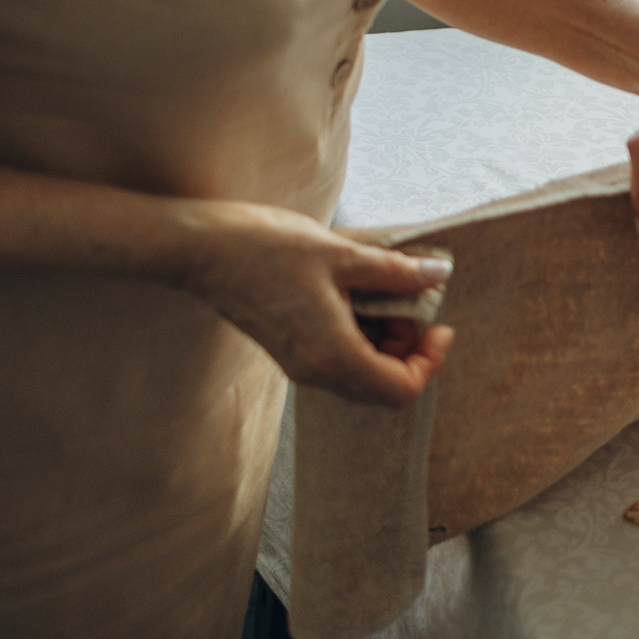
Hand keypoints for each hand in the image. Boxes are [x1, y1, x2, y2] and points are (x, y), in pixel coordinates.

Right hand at [176, 202, 452, 407]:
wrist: (199, 250)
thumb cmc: (265, 249)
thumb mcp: (342, 254)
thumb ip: (395, 271)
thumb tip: (439, 274)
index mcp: (332, 355)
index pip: (401, 390)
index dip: (430, 360)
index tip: (439, 323)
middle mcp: (315, 370)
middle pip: (384, 386)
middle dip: (410, 347)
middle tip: (411, 298)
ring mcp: (300, 363)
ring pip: (362, 371)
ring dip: (386, 337)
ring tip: (385, 285)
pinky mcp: (289, 348)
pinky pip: (340, 356)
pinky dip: (362, 331)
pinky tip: (358, 287)